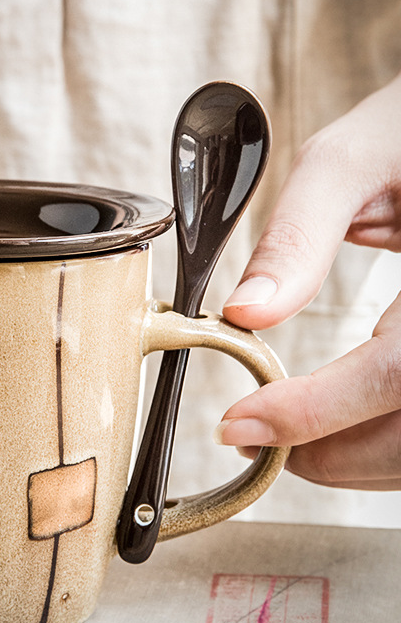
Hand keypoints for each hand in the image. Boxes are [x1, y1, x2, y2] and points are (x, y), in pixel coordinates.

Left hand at [216, 73, 400, 489]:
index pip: (395, 375)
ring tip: (284, 438)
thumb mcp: (351, 162)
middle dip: (329, 454)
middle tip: (253, 439)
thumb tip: (244, 312)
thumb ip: (297, 237)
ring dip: (355, 460)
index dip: (312, 413)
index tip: (237, 425)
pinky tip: (339, 424)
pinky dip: (381, 441)